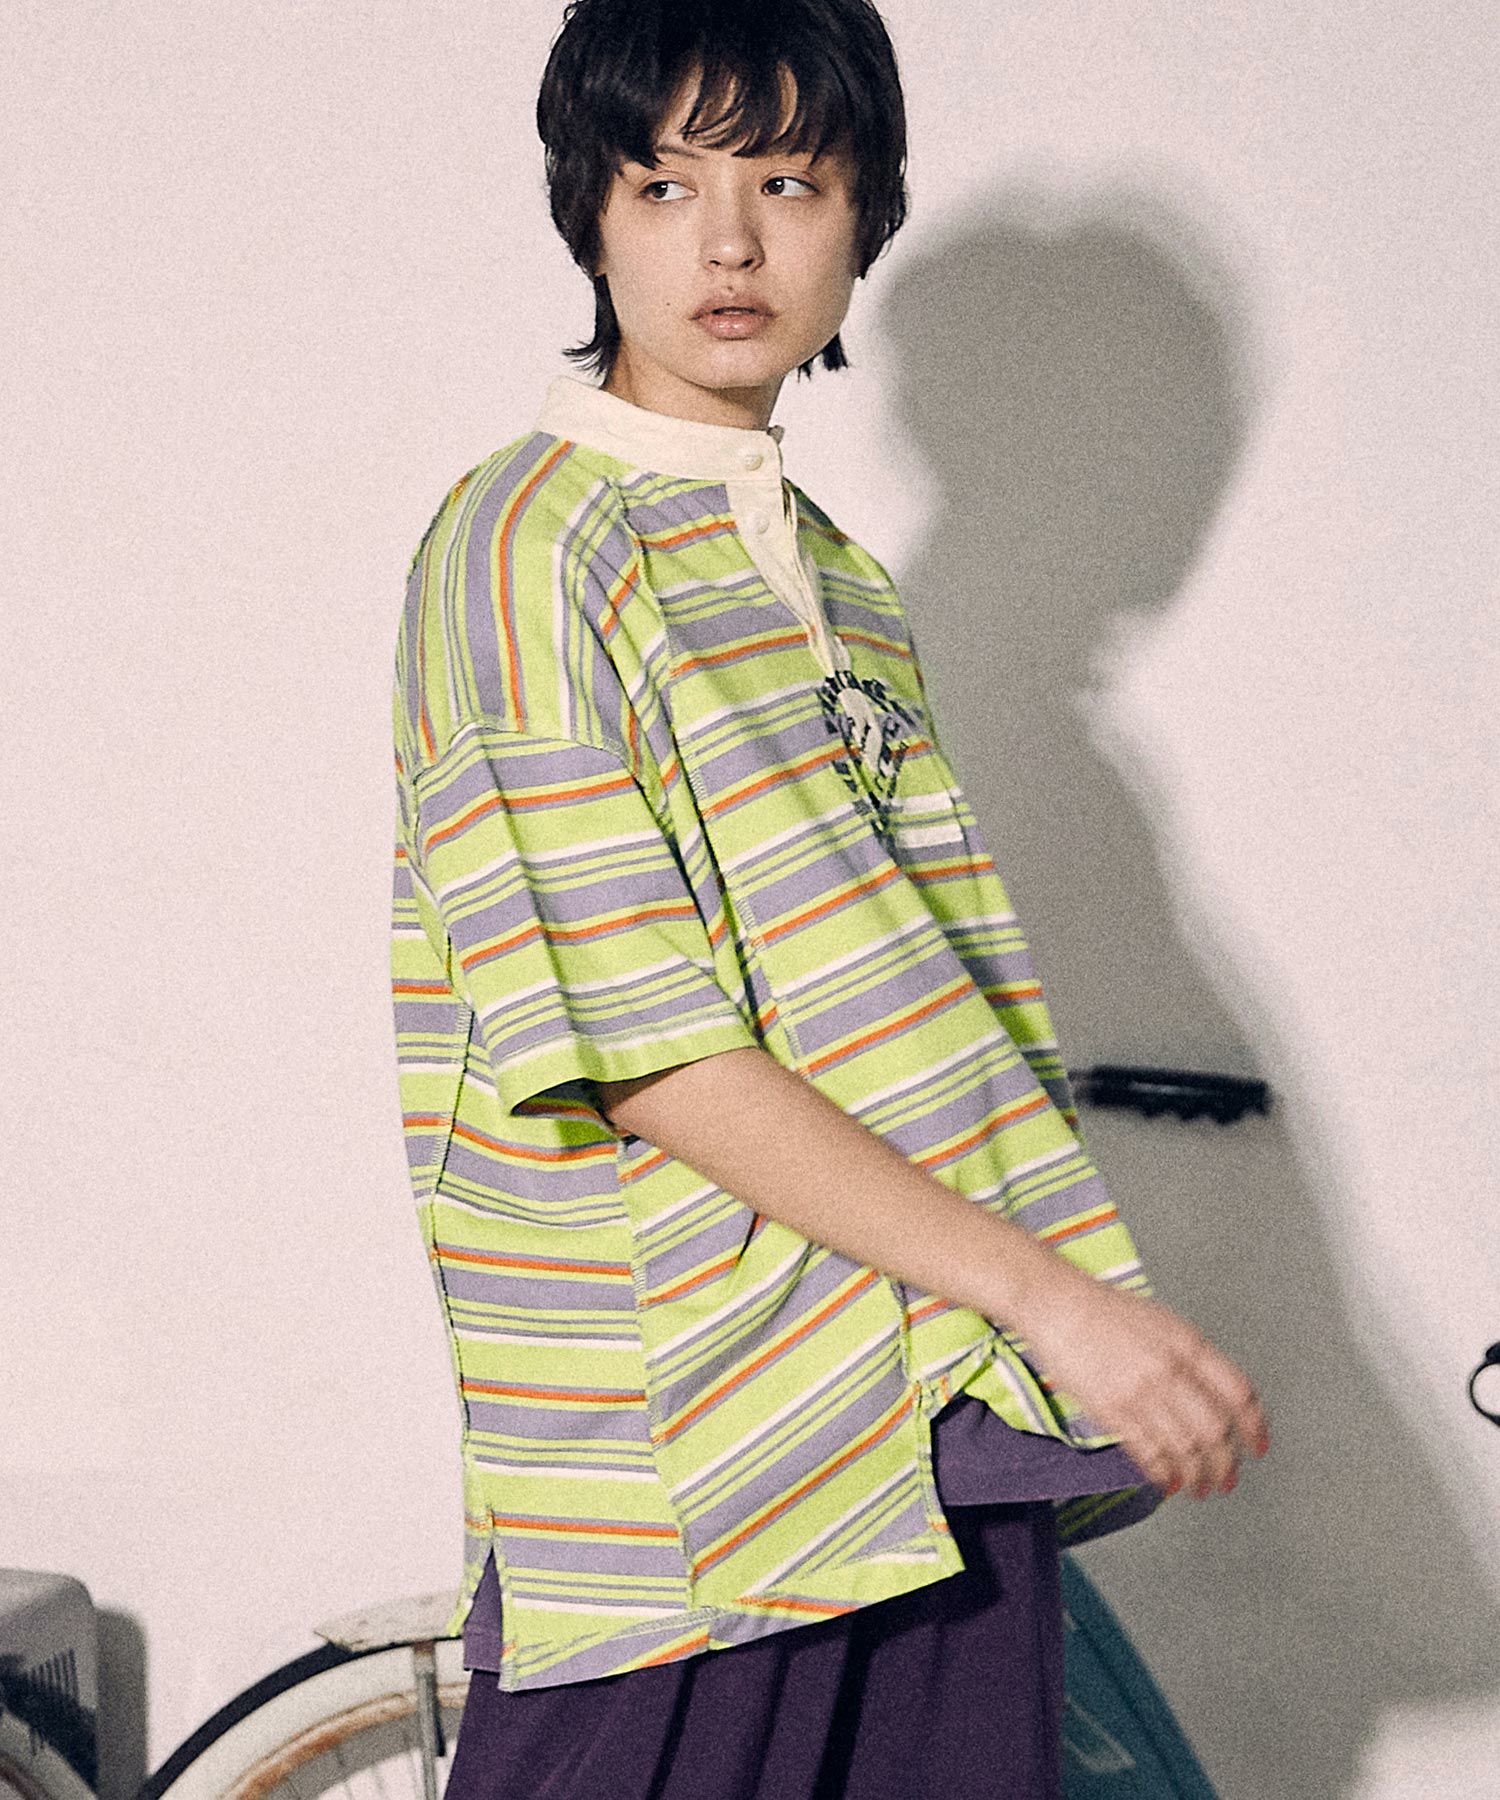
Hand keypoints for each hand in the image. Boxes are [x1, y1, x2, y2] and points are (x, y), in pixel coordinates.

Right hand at [1012, 1262, 1270, 1500]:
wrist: (1058, 1305)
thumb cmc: (1106, 1311)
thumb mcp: (1163, 1322)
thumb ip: (1192, 1357)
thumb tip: (1216, 1397)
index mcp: (1188, 1344)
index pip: (1238, 1393)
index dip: (1254, 1427)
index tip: (1257, 1447)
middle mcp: (1171, 1369)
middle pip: (1215, 1430)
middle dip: (1225, 1464)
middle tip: (1226, 1480)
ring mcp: (1141, 1391)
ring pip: (1185, 1449)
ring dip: (1197, 1476)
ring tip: (1198, 1488)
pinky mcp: (1112, 1409)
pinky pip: (1149, 1453)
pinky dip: (1164, 1474)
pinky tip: (1167, 1482)